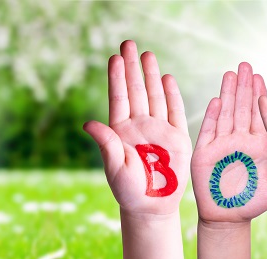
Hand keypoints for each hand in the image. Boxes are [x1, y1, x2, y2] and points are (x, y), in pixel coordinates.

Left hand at [84, 40, 190, 214]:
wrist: (152, 206)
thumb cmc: (129, 191)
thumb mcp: (114, 168)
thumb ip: (106, 144)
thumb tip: (89, 123)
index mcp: (121, 131)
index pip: (119, 98)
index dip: (117, 78)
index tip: (114, 57)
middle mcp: (139, 126)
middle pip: (136, 91)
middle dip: (133, 67)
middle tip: (129, 44)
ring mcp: (159, 130)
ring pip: (155, 97)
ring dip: (151, 75)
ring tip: (148, 54)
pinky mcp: (177, 138)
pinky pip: (175, 112)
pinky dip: (172, 95)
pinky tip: (167, 78)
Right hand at [191, 63, 266, 223]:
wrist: (227, 219)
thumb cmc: (252, 204)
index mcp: (257, 146)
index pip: (259, 116)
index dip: (259, 96)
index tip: (262, 77)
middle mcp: (239, 141)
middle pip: (242, 109)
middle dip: (244, 87)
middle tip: (246, 65)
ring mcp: (221, 146)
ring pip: (226, 114)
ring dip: (228, 94)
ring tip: (231, 74)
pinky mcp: (205, 154)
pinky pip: (209, 132)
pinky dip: (213, 117)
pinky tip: (217, 100)